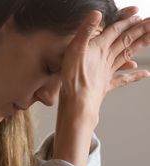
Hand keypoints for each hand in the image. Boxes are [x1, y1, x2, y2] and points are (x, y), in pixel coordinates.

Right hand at [60, 8, 149, 126]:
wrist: (78, 101)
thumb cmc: (73, 77)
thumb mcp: (74, 49)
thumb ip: (85, 30)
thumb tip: (96, 13)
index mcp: (99, 48)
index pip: (116, 31)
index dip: (127, 22)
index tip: (138, 16)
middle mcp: (107, 59)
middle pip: (126, 41)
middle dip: (140, 30)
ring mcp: (108, 72)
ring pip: (128, 55)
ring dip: (140, 46)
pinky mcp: (106, 85)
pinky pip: (124, 80)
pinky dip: (135, 76)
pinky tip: (145, 73)